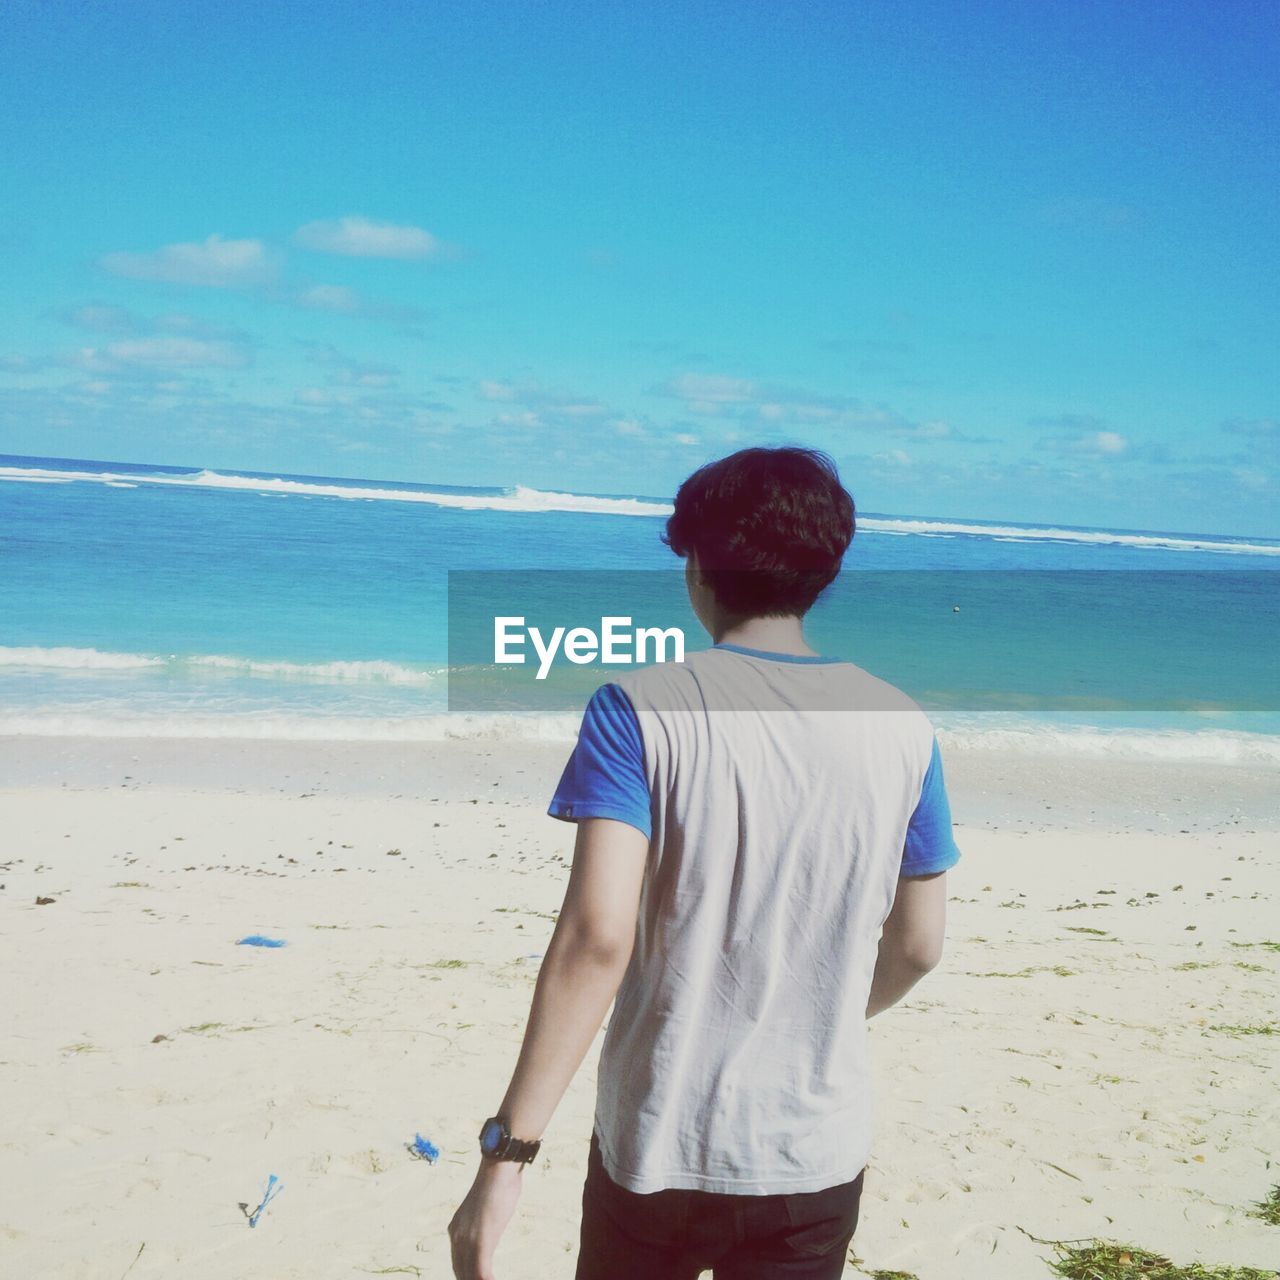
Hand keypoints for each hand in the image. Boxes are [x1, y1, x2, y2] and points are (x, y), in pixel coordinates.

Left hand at [448, 1159, 523, 1279]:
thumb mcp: (485, 1209)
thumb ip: (482, 1224)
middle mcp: (456, 1237)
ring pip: (470, 1275)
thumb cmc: (497, 1184)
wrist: (499, 1170)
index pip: (457, 1264)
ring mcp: (467, 1241)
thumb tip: (490, 1228)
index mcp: (455, 1229)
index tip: (476, 1279)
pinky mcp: (481, 1242)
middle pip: (461, 1273)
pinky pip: (482, 1273)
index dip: (466, 1276)